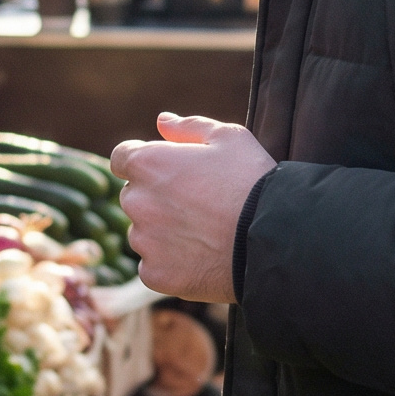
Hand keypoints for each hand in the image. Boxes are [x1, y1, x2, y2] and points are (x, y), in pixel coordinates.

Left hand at [110, 114, 274, 301]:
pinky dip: (172, 262)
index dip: (146, 162)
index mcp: (148, 163)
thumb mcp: (230, 138)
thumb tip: (162, 121)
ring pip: (143, 233)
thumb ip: (189, 127)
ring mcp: (143, 241)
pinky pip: (154, 265)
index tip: (171, 172)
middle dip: (157, 197)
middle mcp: (136, 201)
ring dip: (163, 231)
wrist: (272, 238)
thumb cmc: (252, 181)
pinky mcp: (154, 274)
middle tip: (199, 203)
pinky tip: (202, 256)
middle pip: (134, 196)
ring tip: (205, 233)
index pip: (122, 158)